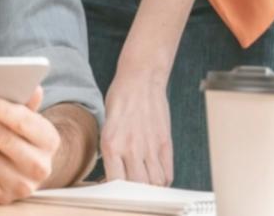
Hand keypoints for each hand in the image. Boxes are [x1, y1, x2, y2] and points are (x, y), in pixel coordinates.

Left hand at [0, 87, 58, 203]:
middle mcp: (37, 166)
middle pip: (3, 140)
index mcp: (48, 141)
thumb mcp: (32, 120)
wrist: (28, 173)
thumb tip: (32, 87)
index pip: (24, 122)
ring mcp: (18, 185)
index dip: (3, 111)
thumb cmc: (26, 138)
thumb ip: (28, 103)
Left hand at [100, 69, 172, 185]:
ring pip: (154, 184)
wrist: (141, 78)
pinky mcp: (165, 142)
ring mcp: (150, 147)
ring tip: (144, 185)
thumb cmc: (120, 98)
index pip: (115, 183)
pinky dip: (162, 181)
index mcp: (111, 144)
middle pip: (137, 188)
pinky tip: (156, 178)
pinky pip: (167, 172)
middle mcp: (131, 148)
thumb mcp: (106, 125)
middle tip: (130, 190)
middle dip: (133, 193)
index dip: (114, 192)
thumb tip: (112, 173)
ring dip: (149, 189)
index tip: (113, 191)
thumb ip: (111, 151)